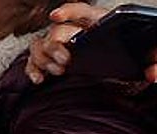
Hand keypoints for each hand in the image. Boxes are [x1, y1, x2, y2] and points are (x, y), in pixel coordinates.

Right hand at [26, 4, 156, 84]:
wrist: (127, 63)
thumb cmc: (134, 54)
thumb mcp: (149, 54)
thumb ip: (155, 60)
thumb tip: (153, 74)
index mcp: (99, 22)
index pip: (81, 10)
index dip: (67, 11)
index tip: (55, 17)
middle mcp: (77, 31)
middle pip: (55, 32)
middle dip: (55, 47)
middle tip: (65, 62)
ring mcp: (63, 47)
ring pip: (40, 45)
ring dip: (43, 59)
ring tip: (57, 72)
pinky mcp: (54, 62)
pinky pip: (34, 61)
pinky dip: (32, 70)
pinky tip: (39, 80)